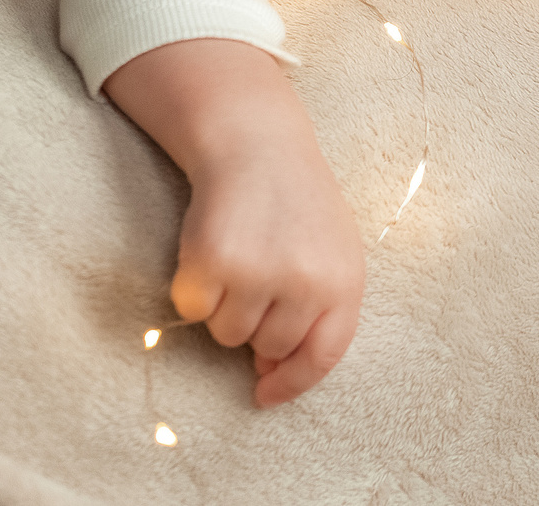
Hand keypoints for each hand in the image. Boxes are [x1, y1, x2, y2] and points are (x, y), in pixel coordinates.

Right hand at [104, 40, 364, 407]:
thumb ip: (318, 310)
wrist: (257, 144)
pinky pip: (193, 310)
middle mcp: (307, 282)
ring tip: (240, 255)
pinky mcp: (213, 263)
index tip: (265, 395)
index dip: (292, 383)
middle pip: (269, 348)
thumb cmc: (296, 204)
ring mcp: (259, 274)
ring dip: (226, 306)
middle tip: (257, 276)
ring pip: (228, 334)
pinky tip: (211, 250)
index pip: (323, 357)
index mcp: (346, 280)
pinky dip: (194, 289)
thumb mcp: (331, 252)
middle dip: (257, 325)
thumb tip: (271, 372)